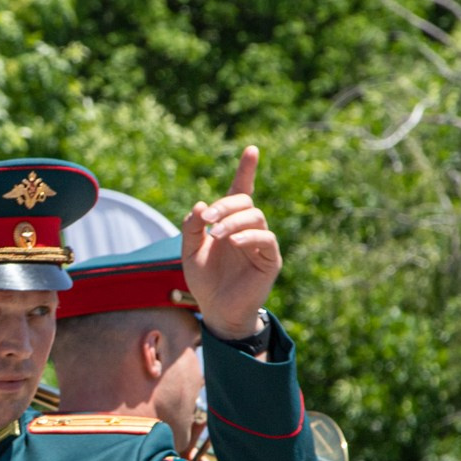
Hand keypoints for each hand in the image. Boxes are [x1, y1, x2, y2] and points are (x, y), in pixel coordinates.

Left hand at [181, 145, 280, 338]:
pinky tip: (234, 242)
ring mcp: (261, 243)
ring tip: (216, 234)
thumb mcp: (190, 252)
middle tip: (208, 217)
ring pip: (255, 217)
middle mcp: (247, 228)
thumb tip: (200, 205)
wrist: (216, 310)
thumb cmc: (204, 281)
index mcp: (229, 222)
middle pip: (245, 202)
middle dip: (225, 205)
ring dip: (233, 221)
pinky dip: (249, 236)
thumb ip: (191, 228)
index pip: (241, 191)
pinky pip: (265, 239)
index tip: (251, 149)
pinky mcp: (270, 259)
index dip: (246, 170)